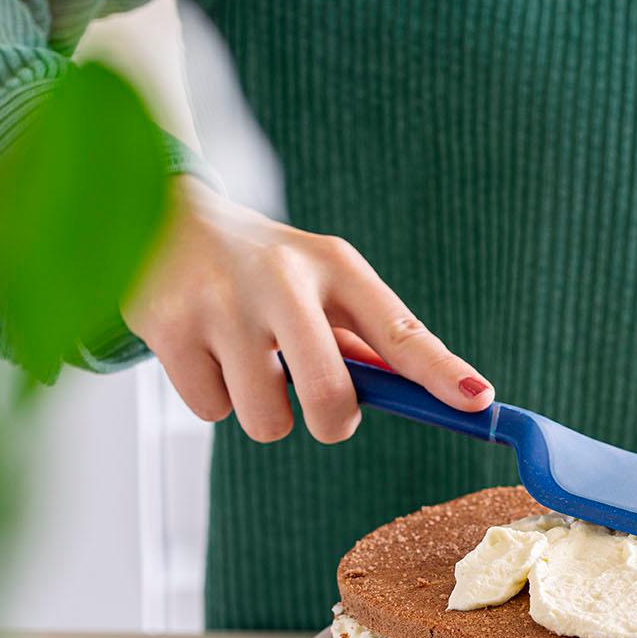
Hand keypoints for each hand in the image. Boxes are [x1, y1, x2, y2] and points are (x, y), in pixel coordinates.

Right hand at [124, 178, 491, 442]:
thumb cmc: (264, 264)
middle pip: (328, 398)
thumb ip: (367, 339)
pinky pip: (210, 410)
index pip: (399, 329)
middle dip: (330, 422)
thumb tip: (433, 397)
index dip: (440, 372)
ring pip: (266, 419)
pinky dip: (212, 396)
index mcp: (335, 266)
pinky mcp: (165, 325)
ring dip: (263, 411)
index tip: (477, 401)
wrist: (159, 215)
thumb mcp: (320, 281)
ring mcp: (220, 303)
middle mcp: (281, 279)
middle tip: (316, 405)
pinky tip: (202, 350)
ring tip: (245, 360)